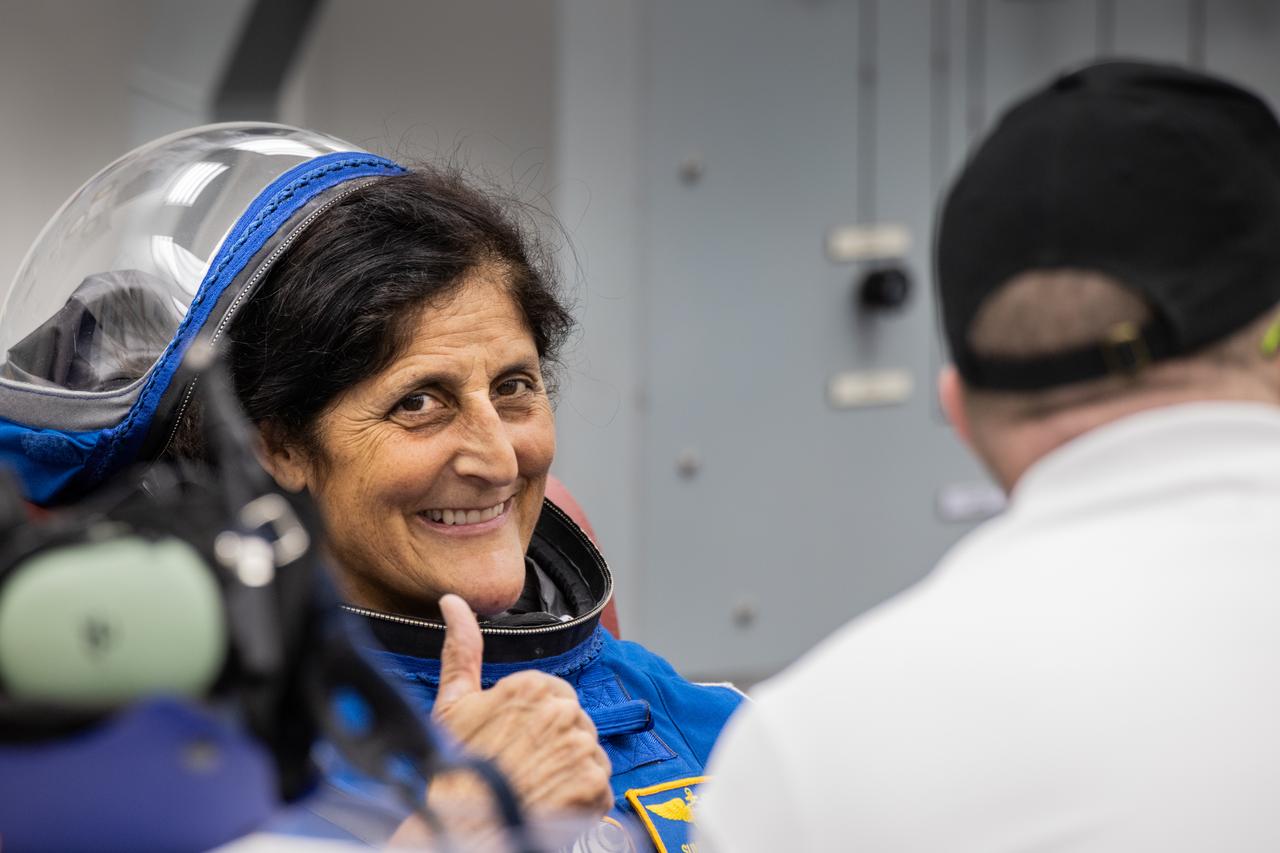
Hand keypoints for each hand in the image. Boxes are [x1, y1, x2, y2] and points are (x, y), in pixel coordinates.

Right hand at [431, 594, 613, 813]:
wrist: (462, 828)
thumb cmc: (453, 773)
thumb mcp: (453, 703)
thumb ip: (462, 649)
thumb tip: (454, 603)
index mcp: (533, 685)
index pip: (555, 698)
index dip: (536, 725)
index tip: (516, 743)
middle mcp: (562, 710)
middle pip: (575, 725)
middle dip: (556, 746)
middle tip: (525, 769)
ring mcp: (581, 746)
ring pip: (588, 755)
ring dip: (570, 773)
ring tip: (536, 787)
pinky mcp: (594, 783)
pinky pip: (599, 789)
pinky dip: (582, 802)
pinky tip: (552, 804)